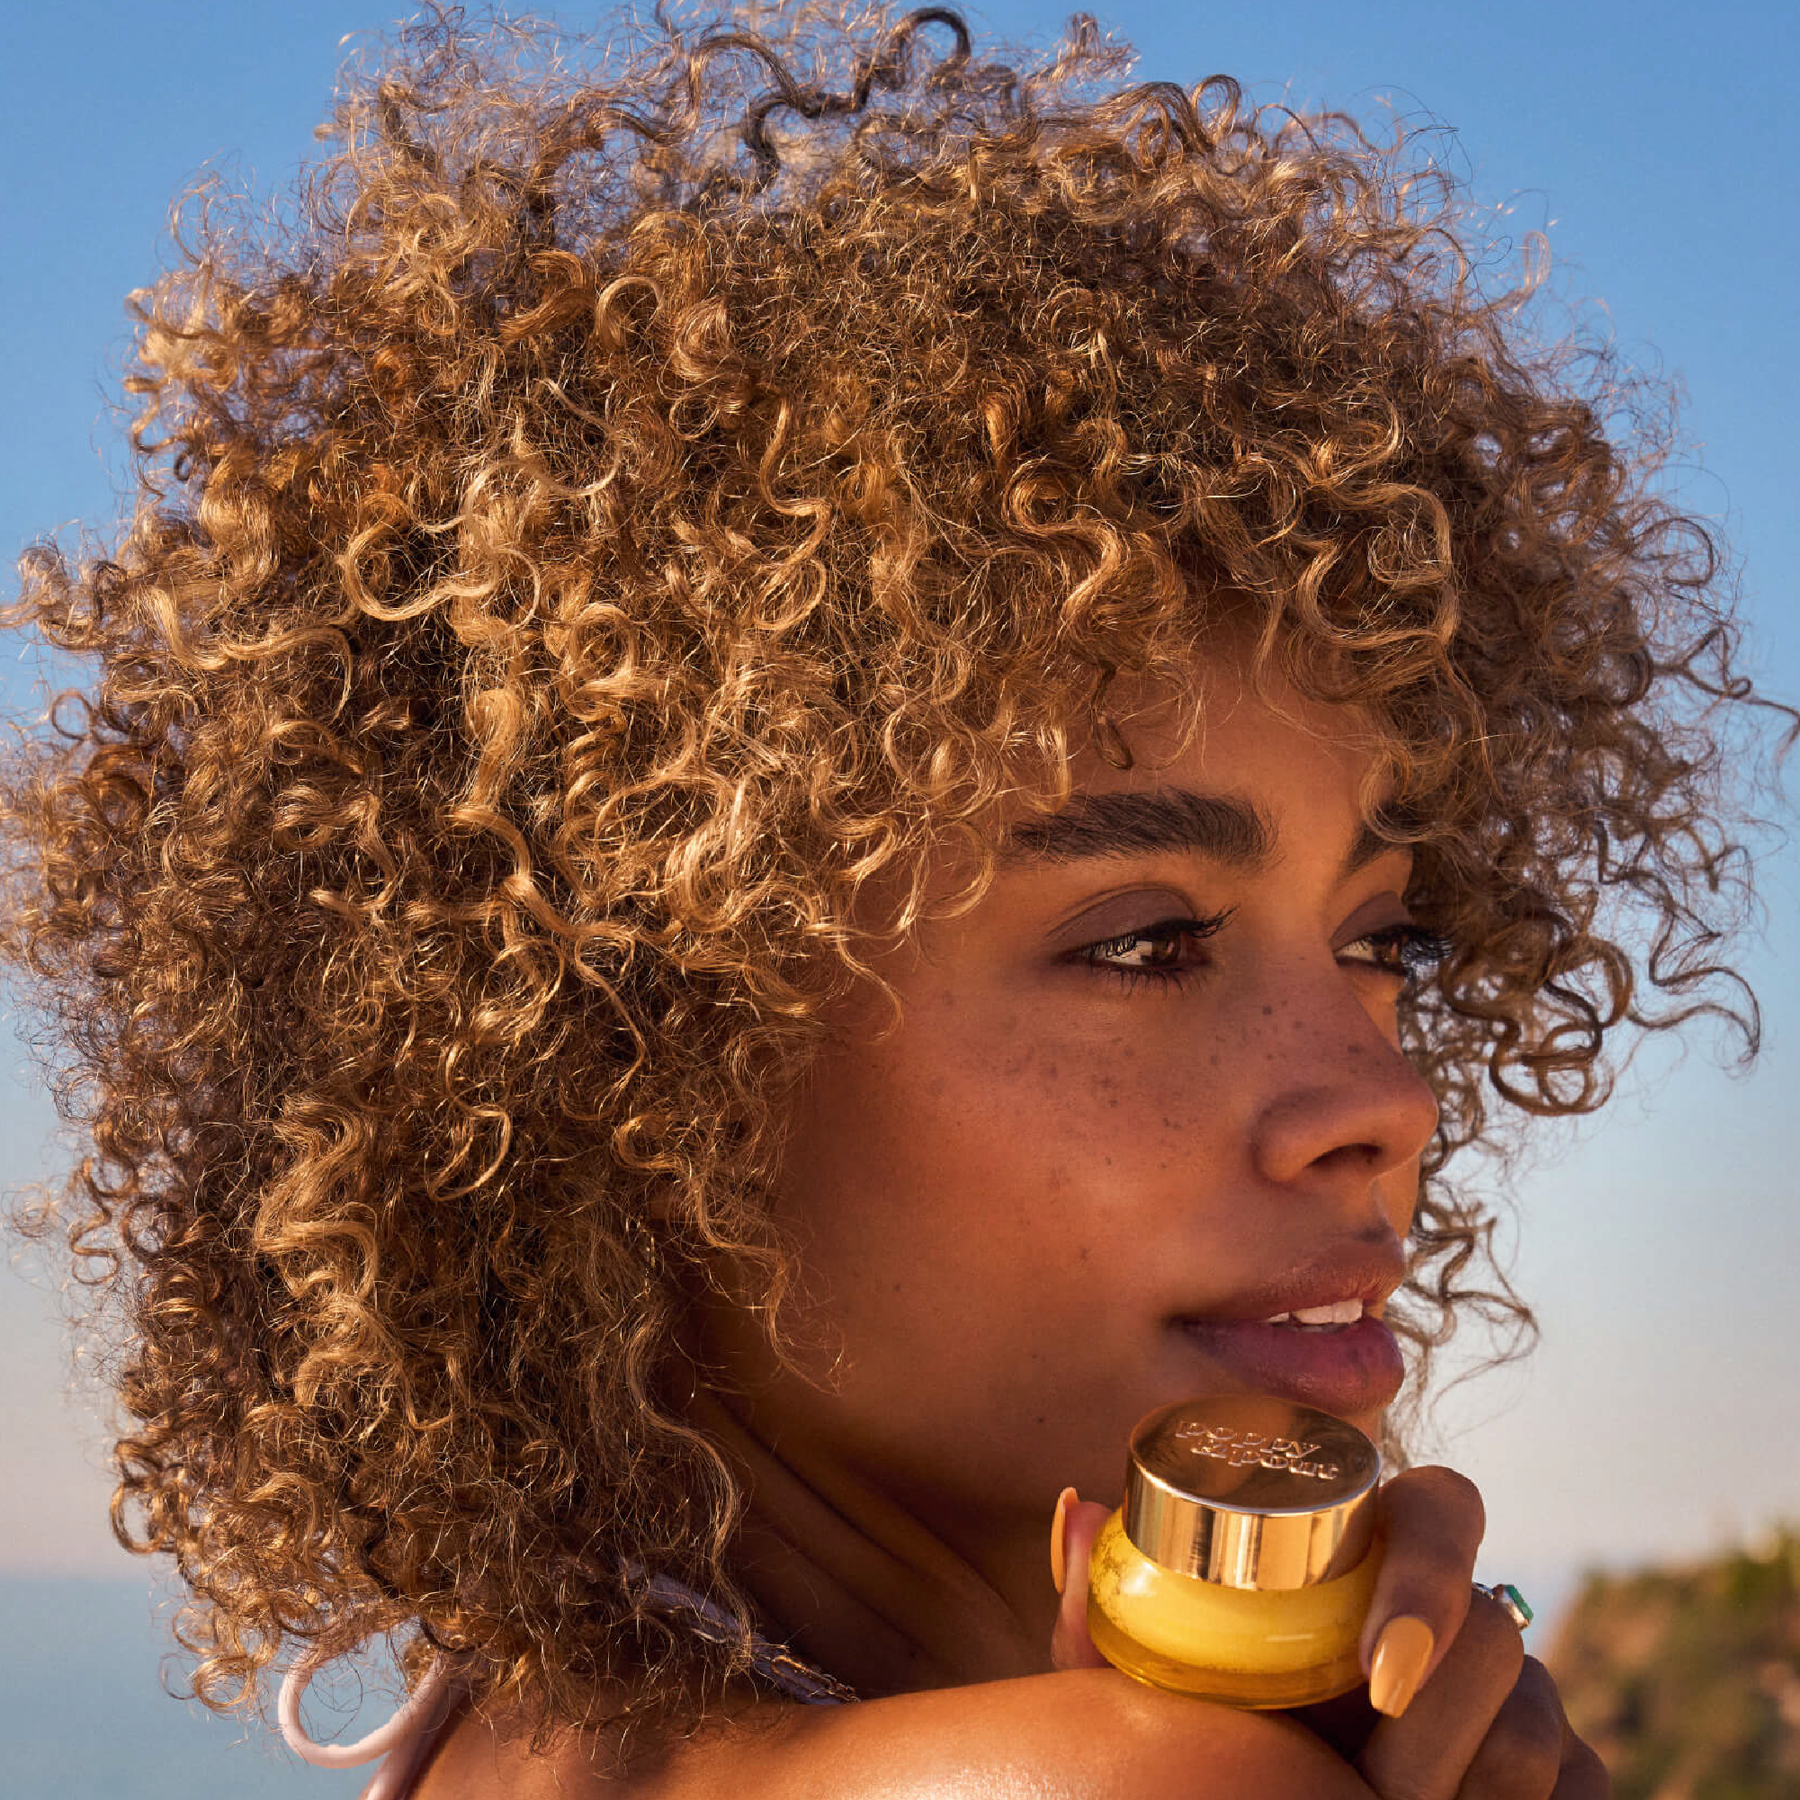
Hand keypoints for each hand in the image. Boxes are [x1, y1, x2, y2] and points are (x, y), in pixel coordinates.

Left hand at [1048, 1468, 1609, 1797]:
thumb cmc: (1205, 1741)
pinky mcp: (1569, 1773)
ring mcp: (1522, 1692)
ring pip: (1543, 1721)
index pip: (1443, 1507)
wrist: (1272, 1795)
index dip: (1427, 1581)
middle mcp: (1457, 1611)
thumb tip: (1078, 1509)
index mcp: (1370, 1556)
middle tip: (1373, 1791)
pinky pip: (1586, 1787)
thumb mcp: (1148, 1691)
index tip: (1377, 1675)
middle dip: (1437, 1728)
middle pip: (1497, 1626)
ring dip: (1472, 1786)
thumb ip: (1099, 1612)